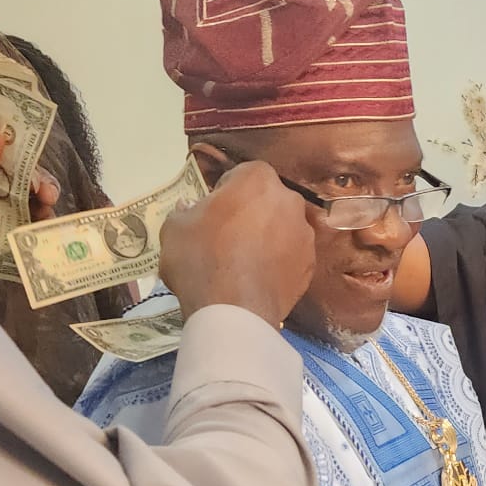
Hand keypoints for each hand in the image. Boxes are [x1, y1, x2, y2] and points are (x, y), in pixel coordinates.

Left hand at [0, 123, 60, 278]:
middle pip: (8, 186)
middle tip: (48, 193)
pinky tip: (48, 242)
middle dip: (33, 186)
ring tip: (48, 216)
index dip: (13, 152)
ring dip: (37, 214)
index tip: (33, 154)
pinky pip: (14, 250)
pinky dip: (34, 245)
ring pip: (16, 217)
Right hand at [160, 158, 315, 326]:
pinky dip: (276, 264)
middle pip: (266, 201)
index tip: (212, 213)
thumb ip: (185, 210)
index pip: (241, 175)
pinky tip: (255, 280)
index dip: (224, 193)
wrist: (234, 310)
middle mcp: (289, 200)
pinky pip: (289, 257)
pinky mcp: (310, 267)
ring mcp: (305, 235)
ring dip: (266, 238)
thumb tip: (191, 207)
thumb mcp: (175, 228)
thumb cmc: (201, 258)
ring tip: (241, 264)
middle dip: (249, 213)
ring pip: (281, 229)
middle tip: (225, 238)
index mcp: (258, 179)